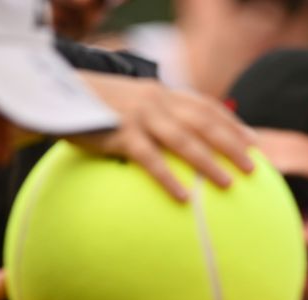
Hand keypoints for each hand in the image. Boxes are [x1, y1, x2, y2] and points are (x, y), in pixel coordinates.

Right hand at [72, 73, 256, 201]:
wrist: (53, 94)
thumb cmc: (94, 108)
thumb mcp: (129, 104)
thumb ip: (154, 119)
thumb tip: (176, 147)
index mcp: (161, 93)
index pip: (206, 106)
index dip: (232, 124)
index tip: (254, 143)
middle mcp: (156, 101)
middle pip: (203, 122)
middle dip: (231, 145)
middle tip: (252, 168)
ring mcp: (139, 116)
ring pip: (183, 140)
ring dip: (209, 163)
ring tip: (228, 185)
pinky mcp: (119, 133)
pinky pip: (150, 160)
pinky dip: (168, 179)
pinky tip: (183, 198)